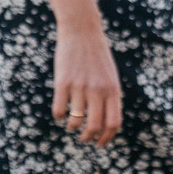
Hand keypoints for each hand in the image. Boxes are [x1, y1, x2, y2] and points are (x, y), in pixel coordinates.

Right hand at [50, 21, 122, 144]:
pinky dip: (59, 116)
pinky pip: (59, 110)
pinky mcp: (62, 82)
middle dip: (88, 138)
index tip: (99, 143)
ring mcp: (80, 86)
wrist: (82, 30)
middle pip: (94, 126)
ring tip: (71, 125)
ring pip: (75, 121)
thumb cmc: (97, 54)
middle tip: (84, 138)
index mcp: (113, 89)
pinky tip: (60, 112)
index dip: (107, 137)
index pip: (114, 123)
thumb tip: (107, 122)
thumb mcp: (110, 75)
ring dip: (72, 127)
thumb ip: (111, 96)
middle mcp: (98, 90)